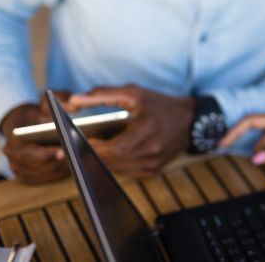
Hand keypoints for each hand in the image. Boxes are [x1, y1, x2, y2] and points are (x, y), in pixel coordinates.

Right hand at [0, 90, 71, 183]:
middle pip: (37, 167)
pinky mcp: (23, 174)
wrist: (19, 122)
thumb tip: (60, 122)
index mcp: (13, 140)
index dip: (47, 155)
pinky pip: (41, 180)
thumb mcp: (39, 111)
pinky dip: (54, 175)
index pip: (29, 153)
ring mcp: (16, 166)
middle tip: (75, 159)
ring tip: (76, 163)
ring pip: (41, 175)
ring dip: (58, 170)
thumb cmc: (32, 116)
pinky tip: (68, 168)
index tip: (63, 153)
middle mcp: (12, 156)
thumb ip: (47, 117)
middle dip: (57, 163)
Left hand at [67, 84, 194, 177]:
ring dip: (103, 161)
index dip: (96, 148)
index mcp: (148, 129)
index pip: (115, 148)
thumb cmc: (160, 105)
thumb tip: (74, 101)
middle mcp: (153, 149)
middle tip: (82, 145)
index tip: (83, 140)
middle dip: (95, 154)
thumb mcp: (133, 92)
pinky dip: (116, 165)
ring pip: (118, 170)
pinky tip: (111, 154)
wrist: (189, 120)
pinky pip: (127, 172)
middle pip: (114, 161)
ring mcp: (154, 163)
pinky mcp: (154, 170)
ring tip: (93, 149)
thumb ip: (102, 95)